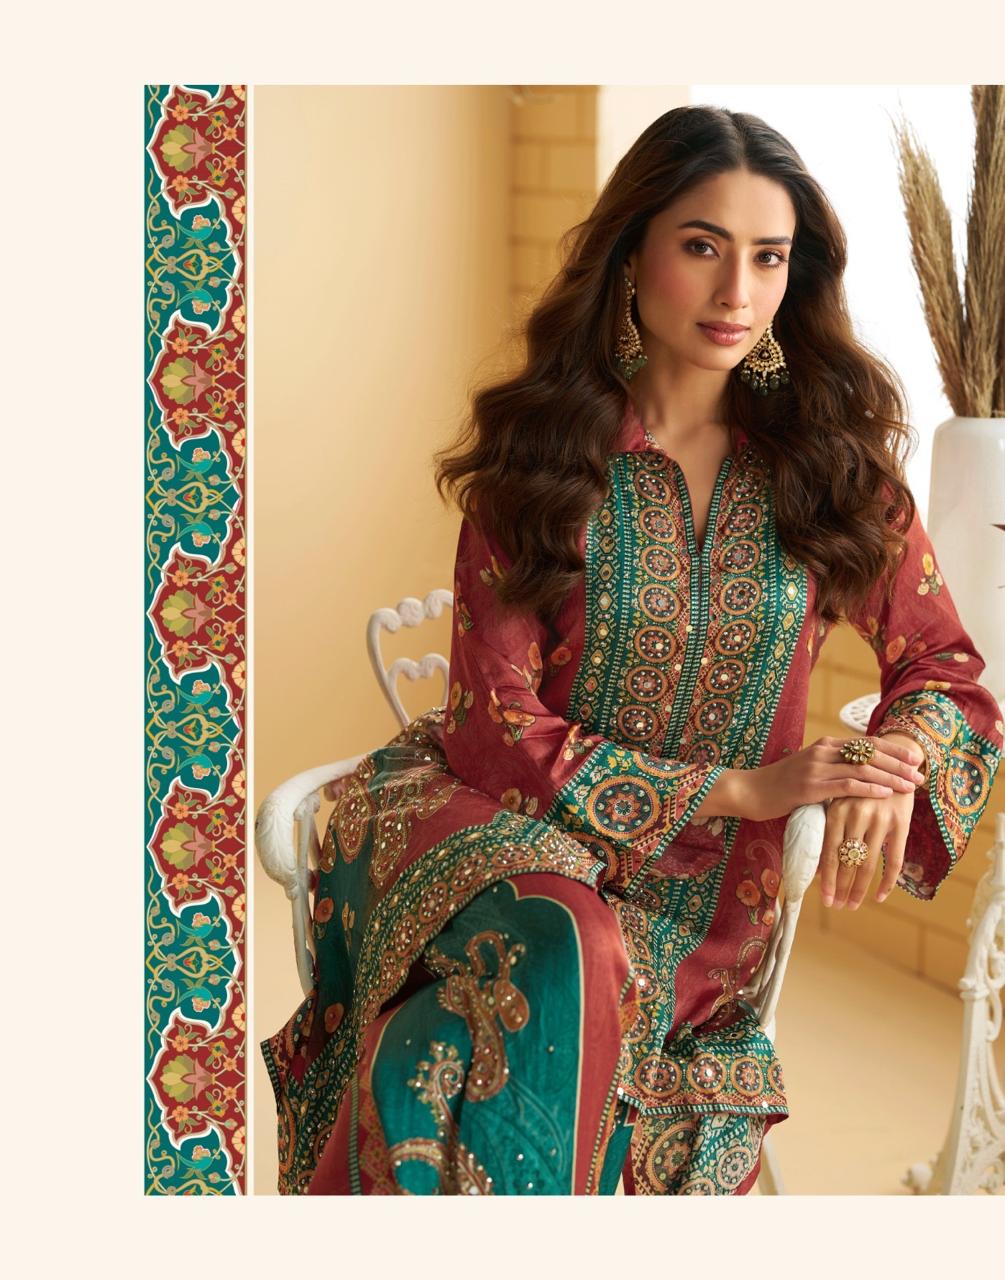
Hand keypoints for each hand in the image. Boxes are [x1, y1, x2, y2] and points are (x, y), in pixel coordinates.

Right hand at [721, 735, 926, 822]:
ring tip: (910, 786)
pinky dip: (869, 789)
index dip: (893, 750)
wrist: (750, 791)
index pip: (867, 743)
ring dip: (890, 778)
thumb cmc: (781, 785)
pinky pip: (846, 786)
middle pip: (870, 754)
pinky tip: (885, 794)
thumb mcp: (810, 771)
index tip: (915, 759)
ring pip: (862, 770)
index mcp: (825, 745)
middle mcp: (823, 751)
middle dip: (898, 764)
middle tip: (920, 775)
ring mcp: (816, 768)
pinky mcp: (810, 787)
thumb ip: (833, 769)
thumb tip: (862, 776)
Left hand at [818, 789, 914, 907]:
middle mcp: (857, 816)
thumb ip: (829, 828)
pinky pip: (894, 860)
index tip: (824, 899)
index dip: (826, 879)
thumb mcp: (839, 800)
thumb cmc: (857, 785)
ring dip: (860, 890)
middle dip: (841, 888)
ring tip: (853, 905)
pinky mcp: (901, 823)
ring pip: (868, 864)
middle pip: (847, 862)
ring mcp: (880, 820)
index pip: (828, 853)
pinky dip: (887, 882)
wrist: (893, 759)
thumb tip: (817, 866)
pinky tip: (880, 896)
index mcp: (836, 810)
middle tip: (837, 906)